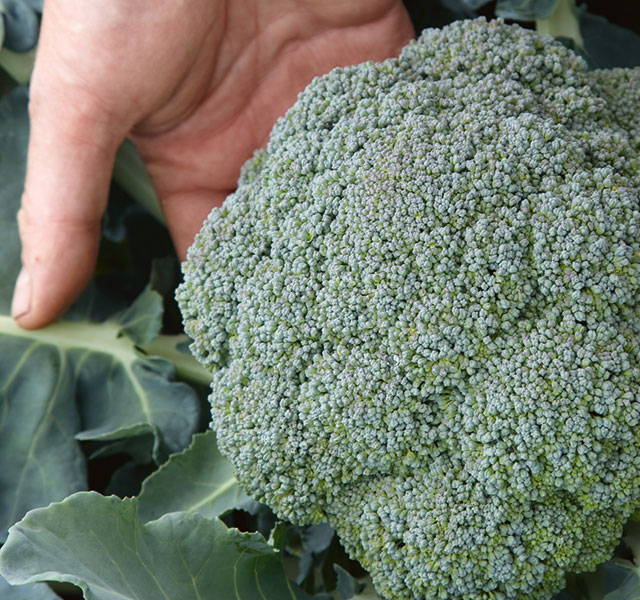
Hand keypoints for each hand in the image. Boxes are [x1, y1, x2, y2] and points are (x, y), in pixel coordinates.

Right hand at [12, 0, 412, 328]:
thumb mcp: (82, 100)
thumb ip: (63, 203)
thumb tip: (30, 308)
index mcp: (196, 162)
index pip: (223, 252)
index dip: (243, 303)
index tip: (274, 361)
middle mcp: (265, 143)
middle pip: (306, 229)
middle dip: (330, 277)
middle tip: (365, 340)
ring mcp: (325, 106)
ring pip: (365, 183)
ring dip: (388, 223)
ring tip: (417, 288)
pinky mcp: (376, 64)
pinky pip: (407, 119)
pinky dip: (425, 152)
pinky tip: (445, 204)